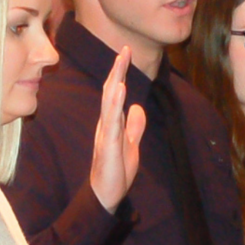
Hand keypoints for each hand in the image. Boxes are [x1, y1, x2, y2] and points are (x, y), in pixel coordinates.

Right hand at [89, 46, 148, 210]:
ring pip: (109, 103)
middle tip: (124, 50)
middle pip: (110, 92)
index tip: (126, 54)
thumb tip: (138, 108)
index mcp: (113, 123)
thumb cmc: (116, 171)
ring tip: (120, 64)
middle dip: (117, 71)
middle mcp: (107, 124)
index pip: (116, 94)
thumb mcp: (131, 145)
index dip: (121, 74)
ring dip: (115, 82)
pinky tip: (120, 91)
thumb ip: (134, 127)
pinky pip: (112, 122)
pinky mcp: (109, 146)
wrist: (107, 195)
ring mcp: (106, 134)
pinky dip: (115, 105)